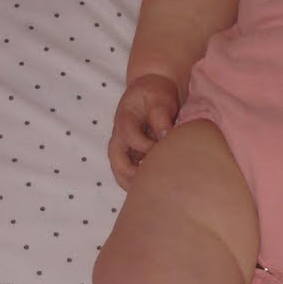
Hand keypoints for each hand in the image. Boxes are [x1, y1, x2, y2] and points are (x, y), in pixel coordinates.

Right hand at [107, 73, 180, 188]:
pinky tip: (153, 188)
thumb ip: (160, 113)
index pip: (131, 138)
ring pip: (120, 170)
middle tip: (150, 185)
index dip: (147, 146)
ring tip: (149, 194)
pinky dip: (138, 181)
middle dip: (131, 175)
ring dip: (132, 183)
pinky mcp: (131, 152)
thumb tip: (165, 135)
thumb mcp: (158, 96)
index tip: (165, 149)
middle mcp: (120, 136)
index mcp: (125, 119)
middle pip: (117, 161)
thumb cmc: (156, 92)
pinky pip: (129, 171)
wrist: (152, 89)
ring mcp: (124, 146)